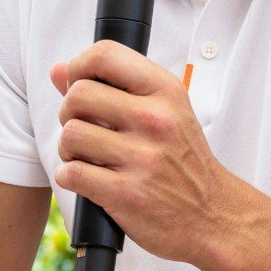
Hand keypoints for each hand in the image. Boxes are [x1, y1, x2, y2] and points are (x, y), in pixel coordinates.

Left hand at [50, 41, 241, 262]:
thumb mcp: (164, 112)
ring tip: (87, 157)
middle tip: (84, 128)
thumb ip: (112, 87)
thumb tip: (58, 70)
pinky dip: (70, 177)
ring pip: (70, 134)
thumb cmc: (182, 161)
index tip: (78, 84)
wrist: (212, 215)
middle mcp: (155, 120)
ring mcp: (142, 157)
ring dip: (68, 149)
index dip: (78, 66)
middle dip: (69, 113)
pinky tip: (88, 179)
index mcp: (165, 92)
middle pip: (77, 95)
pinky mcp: (126, 193)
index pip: (104, 55)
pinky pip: (71, 173)